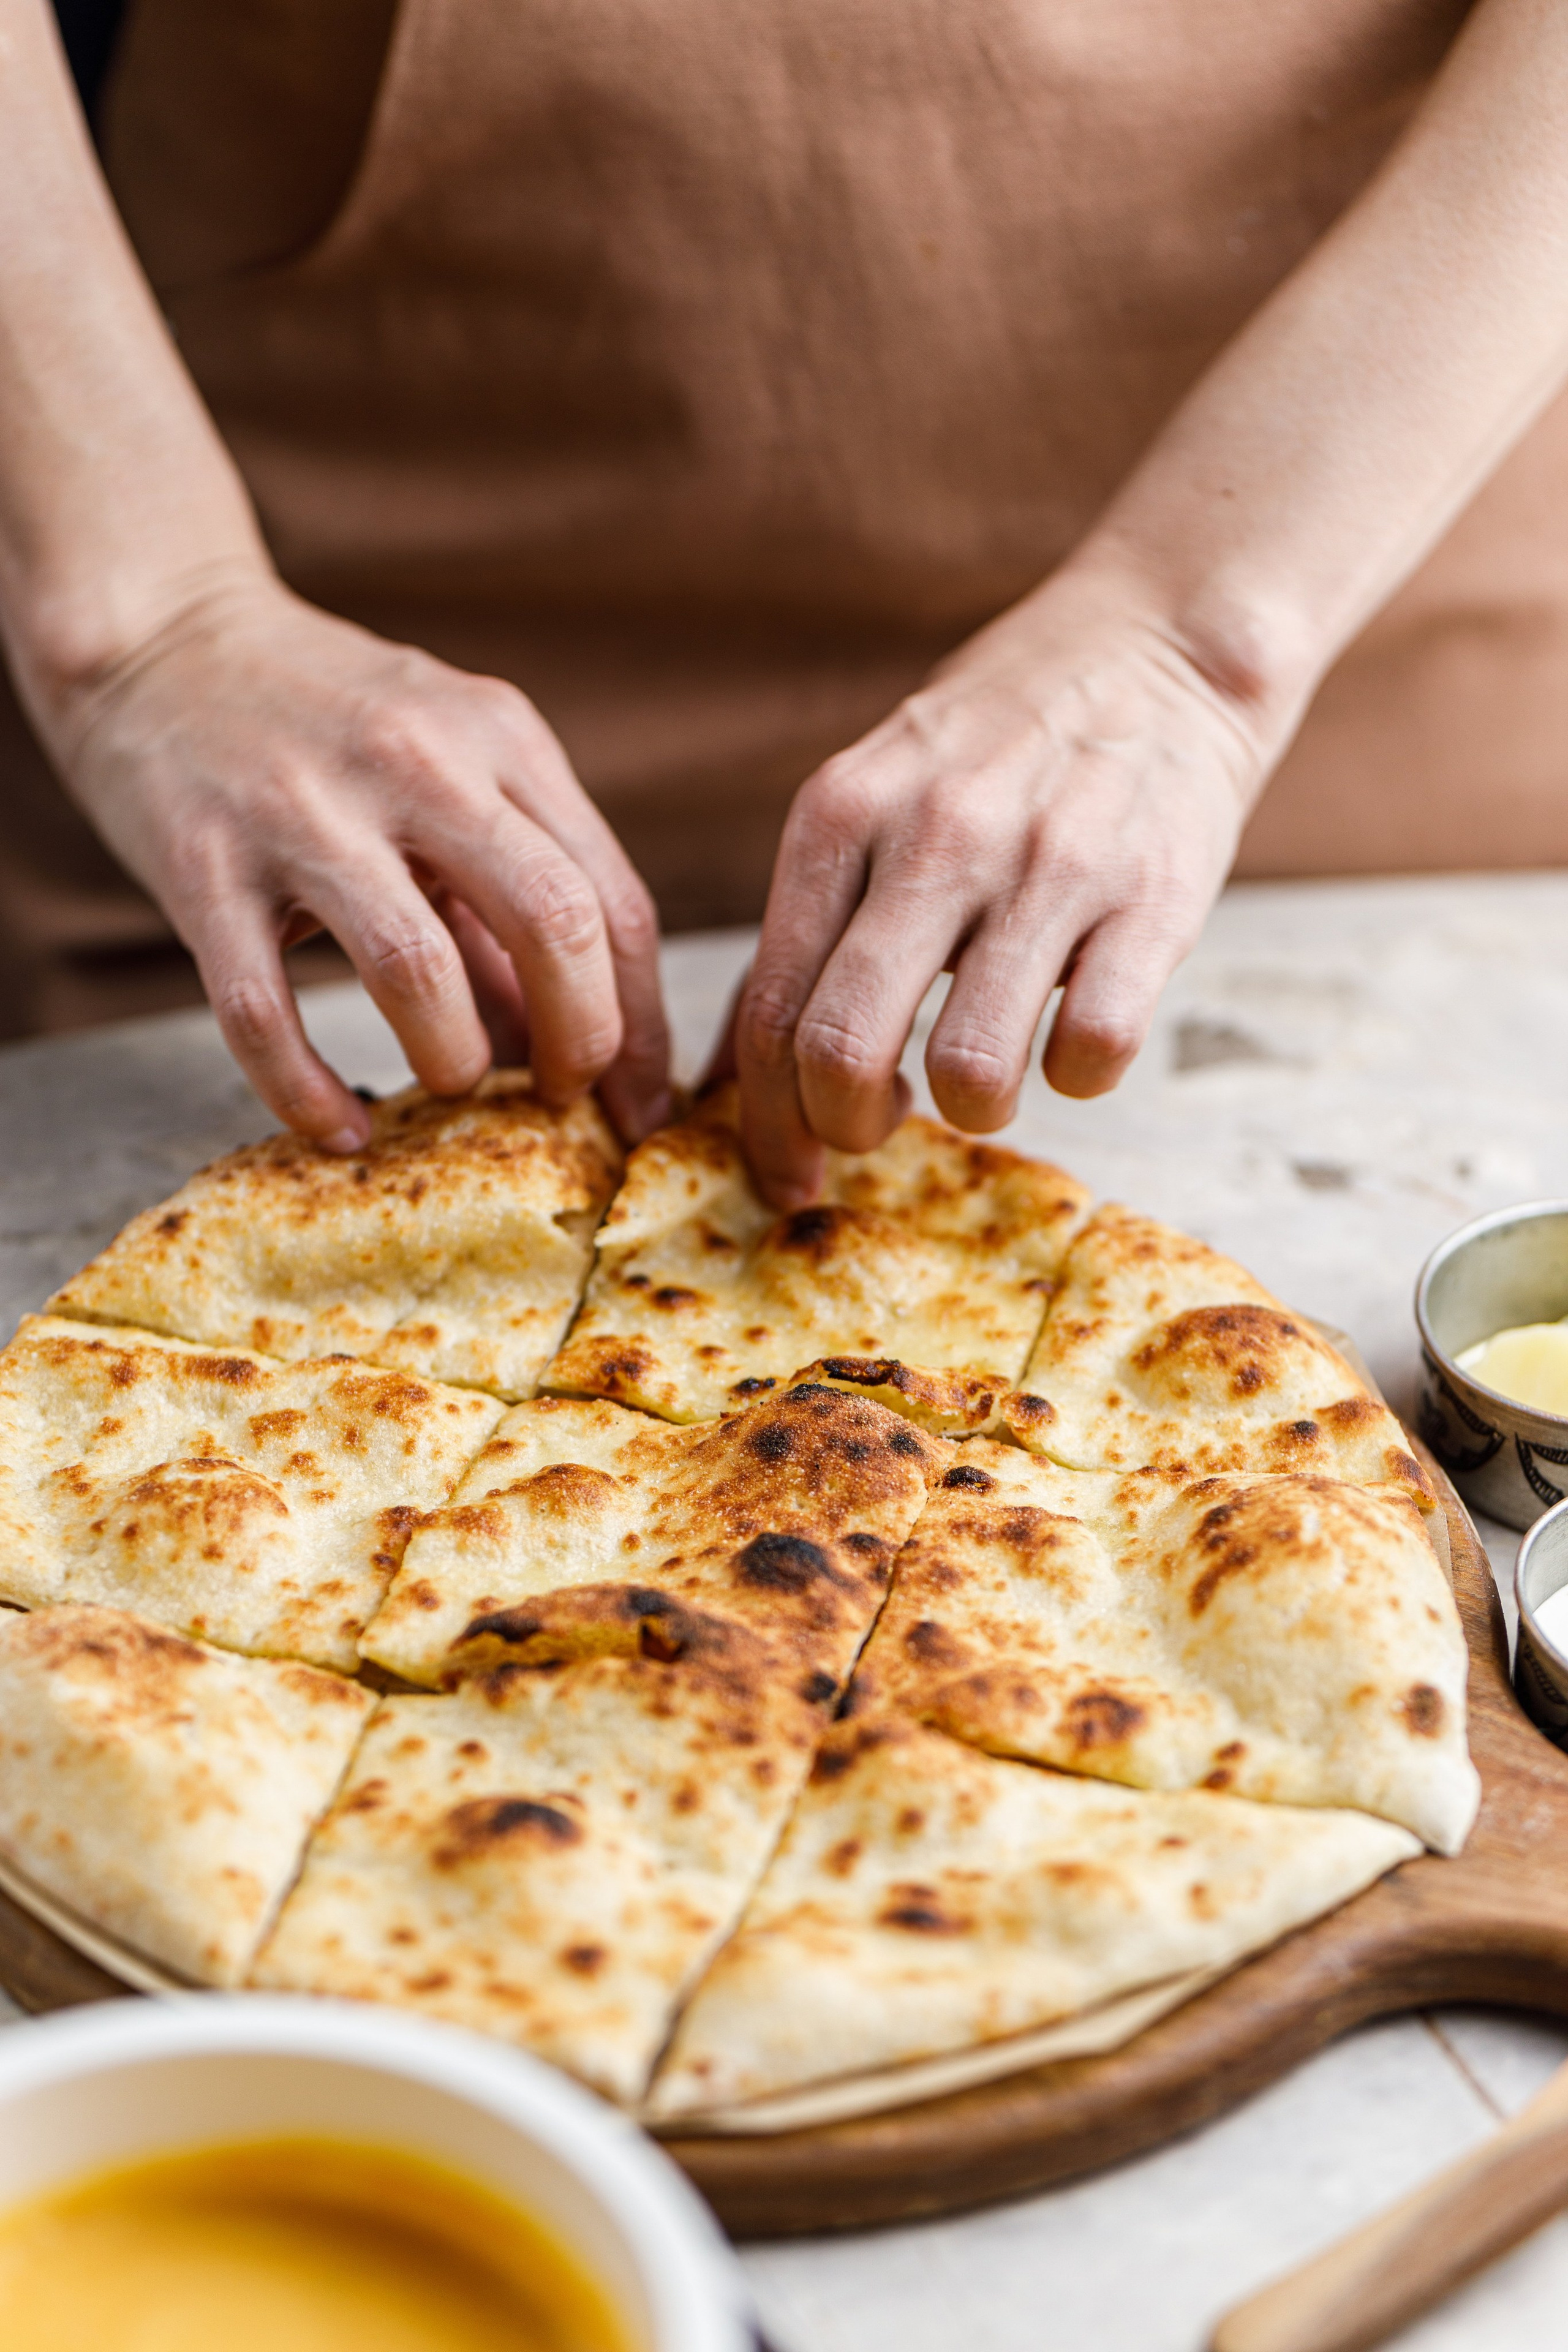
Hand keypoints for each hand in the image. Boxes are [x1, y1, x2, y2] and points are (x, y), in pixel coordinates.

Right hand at [50, 571, 670, 1149]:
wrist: (159, 635)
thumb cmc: (329, 721)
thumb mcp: (450, 768)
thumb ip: (513, 895)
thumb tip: (580, 1045)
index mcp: (499, 736)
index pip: (610, 900)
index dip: (639, 1019)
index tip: (637, 1096)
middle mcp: (415, 762)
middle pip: (550, 921)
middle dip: (580, 1038)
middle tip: (563, 1096)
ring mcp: (303, 812)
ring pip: (415, 970)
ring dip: (454, 1058)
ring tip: (454, 1082)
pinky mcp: (203, 865)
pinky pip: (262, 1012)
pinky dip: (307, 1091)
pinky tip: (339, 1128)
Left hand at [735, 572, 1272, 1204]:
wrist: (1161, 637)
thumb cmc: (997, 744)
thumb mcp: (872, 798)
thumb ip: (806, 927)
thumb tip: (728, 1078)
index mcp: (841, 814)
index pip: (769, 1008)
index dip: (765, 1122)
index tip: (782, 1170)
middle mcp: (934, 836)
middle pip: (843, 1051)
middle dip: (848, 1129)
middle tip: (875, 1129)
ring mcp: (1048, 866)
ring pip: (973, 1071)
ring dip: (973, 1108)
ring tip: (986, 1075)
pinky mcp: (1154, 899)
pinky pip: (1092, 1051)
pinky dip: (1076, 1075)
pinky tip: (1072, 1036)